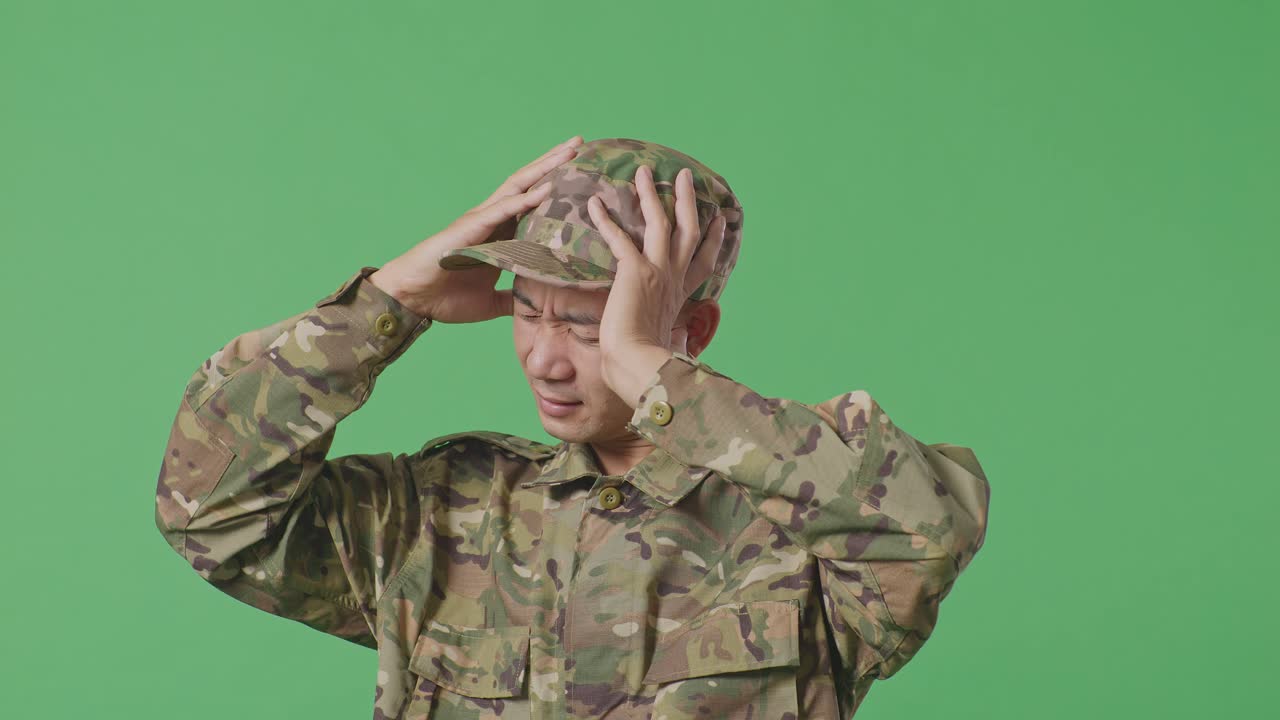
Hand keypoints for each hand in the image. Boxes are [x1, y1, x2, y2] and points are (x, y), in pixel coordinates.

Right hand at [368, 135, 583, 321]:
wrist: (410, 300)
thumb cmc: (444, 296)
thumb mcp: (490, 301)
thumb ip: (512, 297)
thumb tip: (535, 304)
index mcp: (500, 233)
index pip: (532, 201)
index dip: (556, 184)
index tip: (581, 171)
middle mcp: (492, 219)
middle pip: (528, 183)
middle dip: (554, 162)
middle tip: (580, 143)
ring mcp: (480, 220)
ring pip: (518, 186)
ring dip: (544, 168)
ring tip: (569, 151)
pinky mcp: (469, 228)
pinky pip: (502, 209)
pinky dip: (525, 199)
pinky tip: (545, 188)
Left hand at [586, 163, 727, 406]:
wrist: (640, 365)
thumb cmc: (646, 362)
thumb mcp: (663, 344)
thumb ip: (668, 338)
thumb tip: (673, 353)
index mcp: (681, 295)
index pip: (703, 261)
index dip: (712, 239)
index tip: (717, 220)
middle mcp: (674, 278)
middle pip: (688, 230)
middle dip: (687, 201)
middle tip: (684, 177)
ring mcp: (657, 271)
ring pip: (660, 222)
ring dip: (650, 195)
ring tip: (642, 172)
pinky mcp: (635, 271)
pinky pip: (620, 237)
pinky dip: (605, 220)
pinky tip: (593, 203)